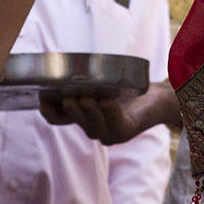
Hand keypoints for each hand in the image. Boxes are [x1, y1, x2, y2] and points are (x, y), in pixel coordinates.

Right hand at [40, 82, 180, 143]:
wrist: (159, 97)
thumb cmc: (128, 89)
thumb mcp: (101, 85)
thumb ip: (84, 83)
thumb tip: (64, 69)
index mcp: (83, 118)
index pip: (55, 119)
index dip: (47, 108)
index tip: (44, 94)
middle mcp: (92, 130)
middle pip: (72, 117)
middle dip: (70, 102)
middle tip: (75, 89)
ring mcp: (108, 134)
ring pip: (89, 120)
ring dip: (88, 105)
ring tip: (90, 93)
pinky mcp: (125, 132)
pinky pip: (112, 120)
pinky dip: (108, 109)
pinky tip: (108, 100)